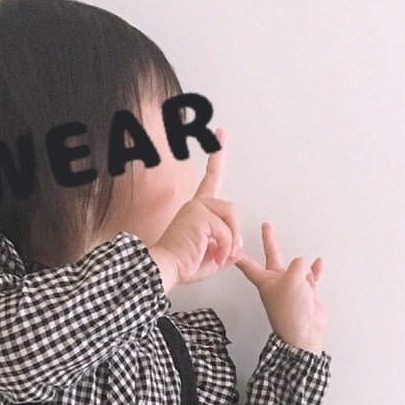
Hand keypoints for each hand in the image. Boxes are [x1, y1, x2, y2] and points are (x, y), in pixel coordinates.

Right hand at [150, 125, 242, 286]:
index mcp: (196, 210)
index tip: (220, 134)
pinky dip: (225, 247)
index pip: (210, 178)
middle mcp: (196, 204)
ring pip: (231, 217)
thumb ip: (228, 247)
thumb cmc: (182, 265)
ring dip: (230, 241)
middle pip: (230, 209)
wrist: (165, 270)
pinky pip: (226, 230)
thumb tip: (239, 247)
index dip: (217, 157)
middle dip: (234, 234)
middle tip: (224, 255)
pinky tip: (213, 255)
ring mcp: (197, 207)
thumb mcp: (213, 257)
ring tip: (219, 257)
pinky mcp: (199, 214)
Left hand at [232, 221, 326, 354]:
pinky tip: (318, 263)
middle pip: (273, 257)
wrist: (303, 334)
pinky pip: (311, 277)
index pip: (249, 264)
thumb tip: (304, 263)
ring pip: (296, 267)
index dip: (241, 254)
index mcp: (266, 281)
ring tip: (308, 262)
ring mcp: (292, 288)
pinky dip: (315, 270)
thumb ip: (297, 264)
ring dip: (303, 264)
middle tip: (266, 227)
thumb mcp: (292, 279)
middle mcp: (277, 283)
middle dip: (270, 241)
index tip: (233, 244)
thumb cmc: (290, 312)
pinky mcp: (306, 294)